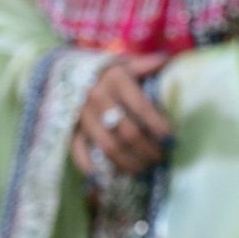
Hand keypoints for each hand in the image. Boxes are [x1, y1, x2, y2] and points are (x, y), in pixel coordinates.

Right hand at [69, 53, 173, 177]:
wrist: (67, 71)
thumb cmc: (107, 71)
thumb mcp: (127, 63)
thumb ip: (148, 64)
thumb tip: (170, 59)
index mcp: (115, 78)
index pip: (140, 106)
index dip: (157, 124)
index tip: (171, 139)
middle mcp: (97, 96)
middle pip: (127, 131)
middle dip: (147, 149)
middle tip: (161, 157)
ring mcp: (82, 114)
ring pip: (108, 145)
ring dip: (128, 162)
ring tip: (144, 168)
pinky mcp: (69, 128)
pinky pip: (78, 152)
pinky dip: (91, 167)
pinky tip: (107, 178)